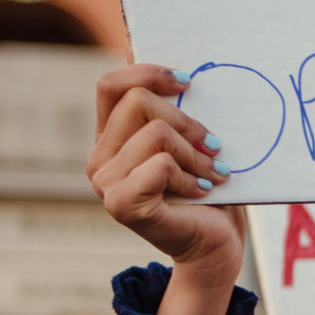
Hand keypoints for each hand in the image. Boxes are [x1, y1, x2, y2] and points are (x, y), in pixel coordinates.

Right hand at [88, 64, 242, 314]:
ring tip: (212, 174)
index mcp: (111, 140)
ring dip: (195, 154)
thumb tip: (176, 68)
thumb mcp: (190, 143)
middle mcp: (100, 160)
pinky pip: (160, 164)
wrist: (215, 246)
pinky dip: (189, 176)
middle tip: (214, 146)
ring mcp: (105, 183)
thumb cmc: (207, 193)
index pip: (111, 85)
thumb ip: (173, 112)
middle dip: (186, 121)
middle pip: (137, 102)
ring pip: (155, 134)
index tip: (188, 80)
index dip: (148, 72)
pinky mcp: (121, 204)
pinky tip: (200, 191)